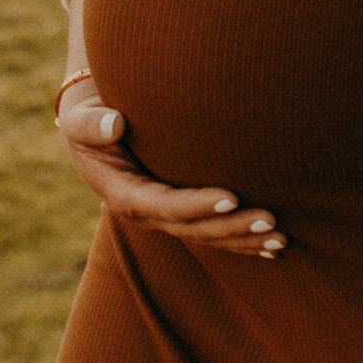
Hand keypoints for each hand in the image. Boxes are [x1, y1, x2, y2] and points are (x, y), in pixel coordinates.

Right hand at [56, 80, 287, 257]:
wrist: (94, 125)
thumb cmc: (90, 115)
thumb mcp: (81, 118)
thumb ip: (91, 123)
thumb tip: (113, 124)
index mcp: (123, 193)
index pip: (163, 205)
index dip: (196, 205)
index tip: (231, 196)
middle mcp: (146, 211)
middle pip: (192, 227)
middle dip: (231, 227)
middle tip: (270, 220)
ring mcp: (165, 215)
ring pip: (207, 234)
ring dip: (244, 239)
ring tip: (280, 238)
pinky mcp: (181, 210)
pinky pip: (213, 229)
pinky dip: (242, 240)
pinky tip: (273, 247)